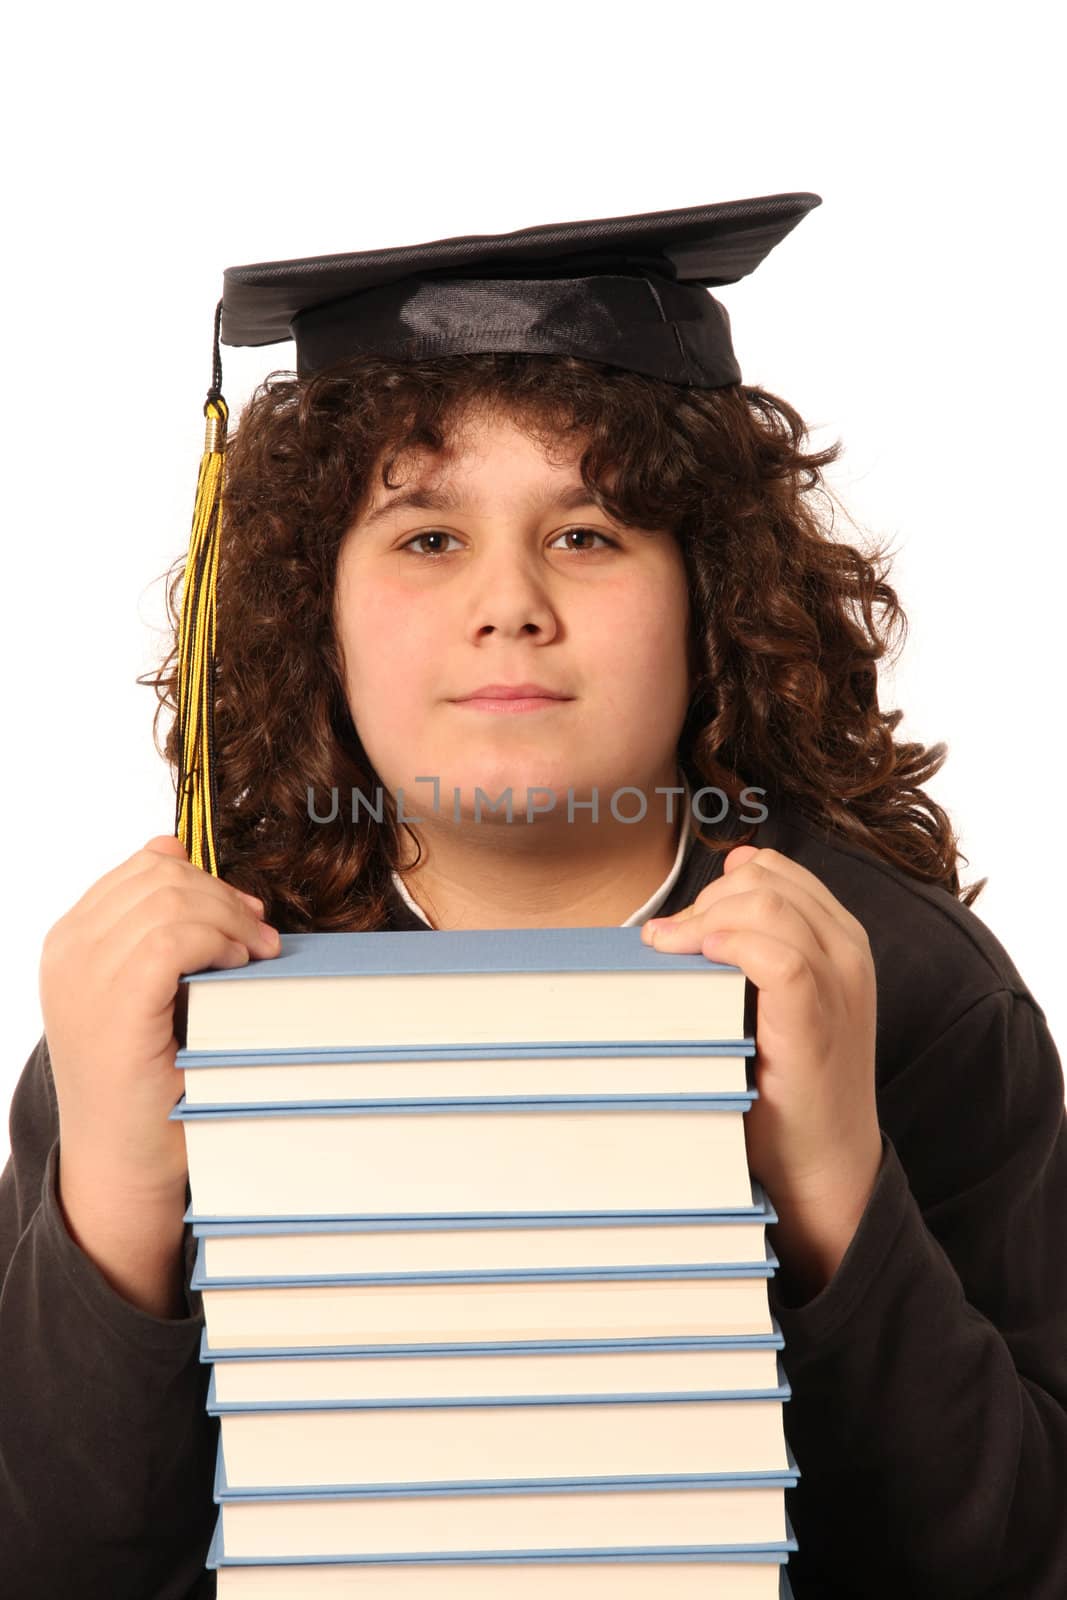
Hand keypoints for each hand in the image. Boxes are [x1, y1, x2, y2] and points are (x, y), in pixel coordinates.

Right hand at [39, 834, 281, 1201]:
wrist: (122, 1161)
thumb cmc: (146, 1078)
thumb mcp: (146, 987)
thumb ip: (157, 926)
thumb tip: (179, 848)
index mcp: (71, 941)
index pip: (143, 867)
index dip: (205, 879)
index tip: (244, 915)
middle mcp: (67, 951)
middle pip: (160, 875)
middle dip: (223, 896)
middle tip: (261, 937)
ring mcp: (84, 977)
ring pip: (170, 900)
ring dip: (229, 919)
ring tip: (255, 956)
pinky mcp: (113, 1005)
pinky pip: (172, 938)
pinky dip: (217, 942)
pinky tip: (238, 968)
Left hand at [641, 844, 882, 1295]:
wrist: (823, 1163)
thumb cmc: (786, 1083)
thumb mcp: (773, 998)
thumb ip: (755, 941)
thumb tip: (713, 882)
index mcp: (839, 937)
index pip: (774, 870)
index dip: (718, 885)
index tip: (681, 926)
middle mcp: (847, 950)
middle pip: (764, 881)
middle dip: (703, 903)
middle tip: (666, 946)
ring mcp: (838, 982)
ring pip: (767, 905)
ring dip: (704, 922)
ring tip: (670, 954)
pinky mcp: (818, 1019)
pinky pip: (777, 955)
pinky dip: (730, 947)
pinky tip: (698, 964)